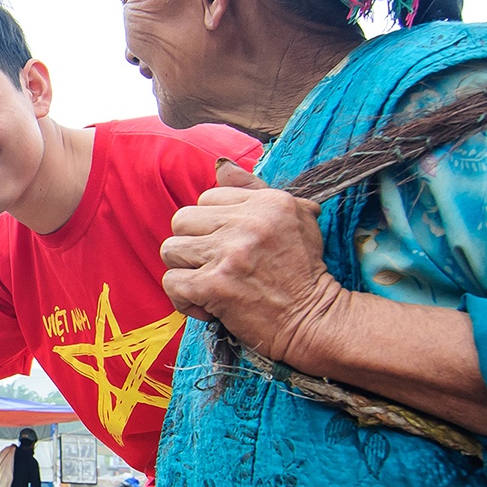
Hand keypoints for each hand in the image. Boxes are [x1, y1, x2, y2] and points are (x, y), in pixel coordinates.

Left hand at [160, 160, 345, 366]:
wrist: (316, 320)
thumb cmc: (305, 270)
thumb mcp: (296, 219)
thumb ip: (255, 189)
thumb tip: (221, 166)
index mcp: (267, 202)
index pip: (207, 197)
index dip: (212, 225)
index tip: (229, 246)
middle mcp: (247, 223)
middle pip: (181, 220)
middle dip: (192, 244)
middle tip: (213, 264)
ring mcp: (229, 254)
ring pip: (170, 249)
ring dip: (184, 270)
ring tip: (208, 282)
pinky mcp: (215, 285)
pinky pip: (172, 282)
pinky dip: (183, 299)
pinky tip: (204, 305)